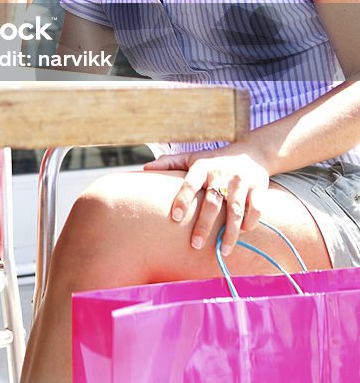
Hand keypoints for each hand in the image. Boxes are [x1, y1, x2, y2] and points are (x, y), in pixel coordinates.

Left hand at [143, 146, 270, 256]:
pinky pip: (256, 208)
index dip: (182, 199)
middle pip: (213, 202)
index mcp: (202, 167)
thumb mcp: (193, 157)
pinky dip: (251, 221)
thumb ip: (170, 163)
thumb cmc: (215, 160)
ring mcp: (241, 181)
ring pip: (236, 210)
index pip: (190, 183)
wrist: (252, 151)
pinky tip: (245, 232)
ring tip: (223, 251)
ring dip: (230, 232)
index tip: (174, 217)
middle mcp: (221, 173)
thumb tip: (144, 169)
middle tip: (194, 244)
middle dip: (204, 225)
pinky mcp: (258, 188)